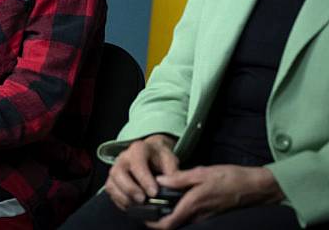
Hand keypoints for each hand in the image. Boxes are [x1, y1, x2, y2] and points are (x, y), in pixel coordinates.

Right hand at [106, 134, 178, 209]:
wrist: (152, 154)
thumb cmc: (160, 158)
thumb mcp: (170, 160)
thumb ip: (172, 173)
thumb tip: (172, 188)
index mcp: (138, 149)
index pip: (137, 163)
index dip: (144, 179)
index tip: (154, 193)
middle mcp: (123, 158)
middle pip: (118, 173)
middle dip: (130, 189)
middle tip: (143, 200)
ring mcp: (115, 169)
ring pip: (111, 183)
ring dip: (123, 197)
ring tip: (138, 206)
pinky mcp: (112, 180)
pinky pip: (110, 192)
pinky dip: (120, 201)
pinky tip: (132, 206)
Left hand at [144, 165, 283, 229]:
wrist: (256, 187)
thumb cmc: (230, 178)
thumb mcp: (202, 172)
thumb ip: (179, 178)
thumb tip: (159, 180)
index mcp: (193, 205)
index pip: (168, 224)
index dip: (152, 224)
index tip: (141, 216)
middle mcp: (198, 215)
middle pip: (173, 224)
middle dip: (157, 218)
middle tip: (145, 206)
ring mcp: (205, 217)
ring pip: (181, 220)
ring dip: (168, 214)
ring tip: (156, 201)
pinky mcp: (211, 214)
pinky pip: (191, 216)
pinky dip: (180, 211)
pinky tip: (175, 199)